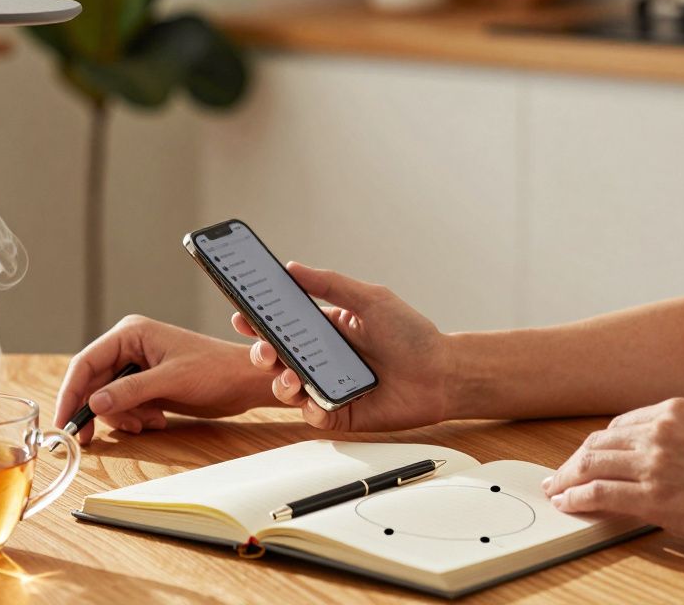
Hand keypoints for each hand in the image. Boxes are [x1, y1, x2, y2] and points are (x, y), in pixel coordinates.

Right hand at [54, 315, 273, 443]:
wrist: (243, 382)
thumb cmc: (214, 370)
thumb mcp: (171, 381)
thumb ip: (131, 391)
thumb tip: (94, 402)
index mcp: (131, 333)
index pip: (86, 362)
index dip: (71, 392)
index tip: (63, 420)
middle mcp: (130, 347)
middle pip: (93, 383)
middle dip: (98, 410)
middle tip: (91, 437)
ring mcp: (138, 367)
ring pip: (108, 398)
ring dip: (122, 417)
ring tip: (147, 422)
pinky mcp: (147, 385)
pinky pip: (125, 405)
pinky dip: (134, 418)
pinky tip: (156, 420)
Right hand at [236, 262, 454, 432]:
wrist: (442, 375)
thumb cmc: (412, 335)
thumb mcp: (370, 299)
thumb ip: (330, 284)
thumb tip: (293, 268)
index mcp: (325, 329)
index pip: (281, 324)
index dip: (257, 320)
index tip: (241, 313)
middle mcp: (321, 358)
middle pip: (276, 357)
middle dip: (261, 352)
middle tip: (265, 349)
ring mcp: (328, 386)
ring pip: (287, 387)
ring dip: (281, 382)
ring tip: (293, 377)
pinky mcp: (339, 414)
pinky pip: (312, 415)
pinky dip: (310, 409)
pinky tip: (316, 401)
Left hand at [542, 397, 683, 555]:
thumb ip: (677, 440)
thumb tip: (646, 458)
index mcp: (674, 409)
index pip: (618, 426)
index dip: (595, 446)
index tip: (584, 458)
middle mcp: (660, 429)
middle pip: (598, 443)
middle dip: (573, 461)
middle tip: (558, 476)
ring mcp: (655, 462)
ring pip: (591, 465)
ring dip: (566, 479)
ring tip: (556, 490)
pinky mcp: (655, 496)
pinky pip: (599, 493)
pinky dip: (575, 498)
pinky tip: (567, 503)